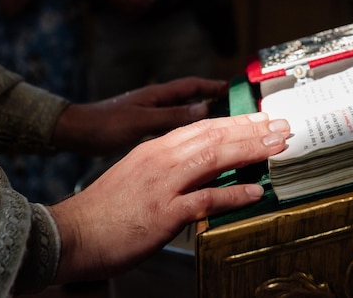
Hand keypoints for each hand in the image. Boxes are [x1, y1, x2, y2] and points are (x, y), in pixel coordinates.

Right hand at [49, 112, 289, 281]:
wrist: (70, 233)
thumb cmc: (105, 210)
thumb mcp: (138, 175)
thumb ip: (169, 166)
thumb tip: (201, 167)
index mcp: (155, 148)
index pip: (202, 127)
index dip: (236, 122)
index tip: (260, 119)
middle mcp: (160, 159)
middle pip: (214, 135)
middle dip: (252, 130)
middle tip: (281, 126)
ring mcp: (162, 184)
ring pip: (214, 157)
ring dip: (250, 150)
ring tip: (278, 147)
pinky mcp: (163, 213)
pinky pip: (206, 200)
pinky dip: (234, 195)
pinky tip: (255, 191)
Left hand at [52, 77, 229, 155]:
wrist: (77, 134)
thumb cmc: (106, 124)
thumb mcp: (142, 120)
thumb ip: (173, 115)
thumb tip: (205, 107)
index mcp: (158, 95)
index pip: (192, 85)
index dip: (213, 86)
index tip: (233, 87)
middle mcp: (156, 101)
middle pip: (191, 97)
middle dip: (212, 98)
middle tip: (233, 106)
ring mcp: (150, 114)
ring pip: (183, 112)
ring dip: (201, 114)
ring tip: (220, 124)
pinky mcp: (143, 128)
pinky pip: (173, 127)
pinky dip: (187, 130)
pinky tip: (193, 142)